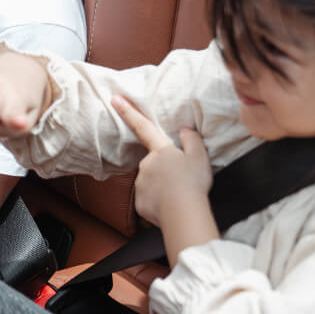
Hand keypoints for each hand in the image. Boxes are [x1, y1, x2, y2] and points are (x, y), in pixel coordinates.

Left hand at [111, 94, 212, 226]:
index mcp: (160, 150)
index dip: (128, 111)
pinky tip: (171, 207)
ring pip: (152, 182)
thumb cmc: (193, 183)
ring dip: (163, 187)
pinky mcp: (139, 203)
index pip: (143, 126)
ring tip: (179, 196)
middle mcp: (146, 164)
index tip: (114, 99)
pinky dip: (159, 203)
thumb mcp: (200, 156)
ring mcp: (141, 184)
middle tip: (182, 181)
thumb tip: (184, 131)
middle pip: (154, 163)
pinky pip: (149, 200)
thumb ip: (191, 139)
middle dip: (165, 170)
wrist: (183, 214)